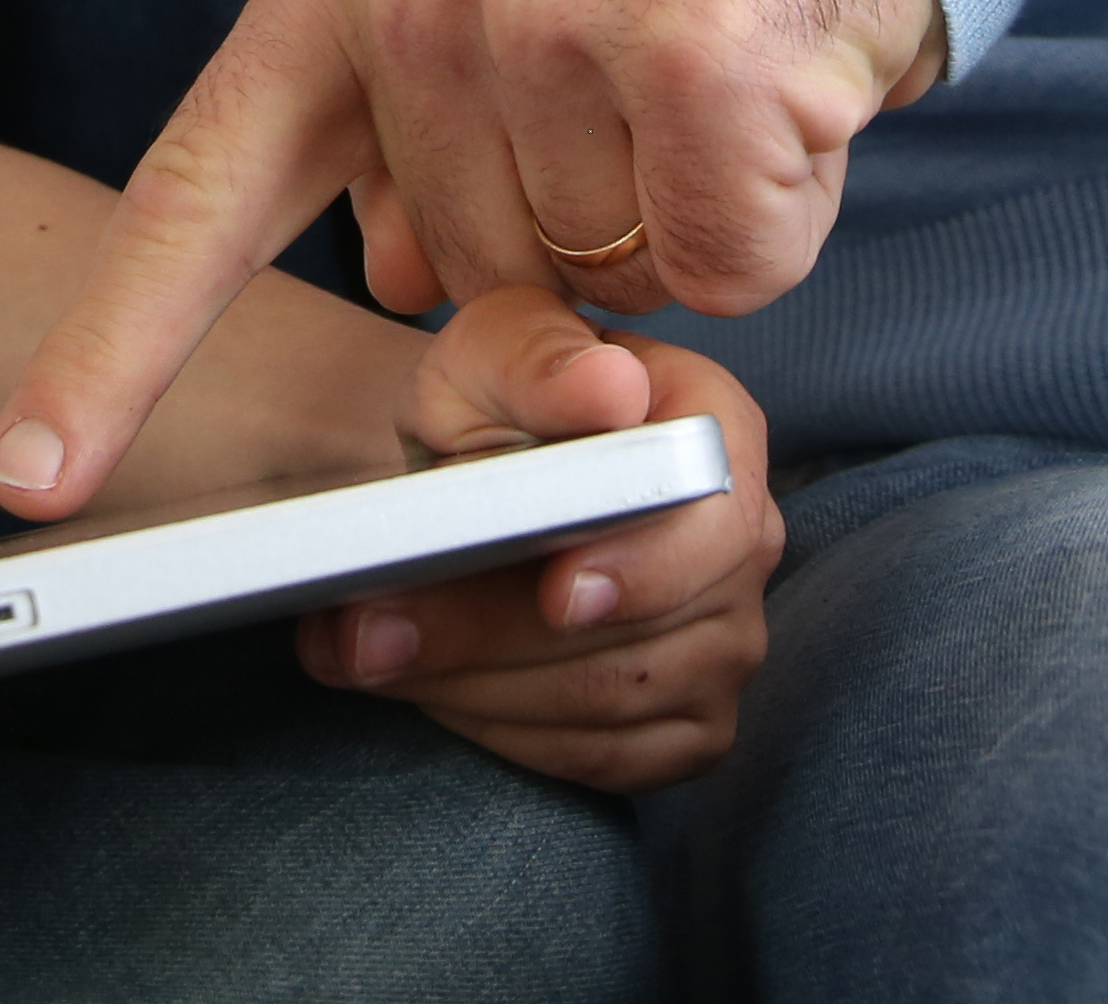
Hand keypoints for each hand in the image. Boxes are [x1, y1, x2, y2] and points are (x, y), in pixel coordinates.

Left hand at [0, 0, 943, 513]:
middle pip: (468, 287)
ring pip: (604, 289)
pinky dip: (775, 217)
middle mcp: (421, 4)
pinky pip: (722, 268)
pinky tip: (787, 91)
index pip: (196, 196)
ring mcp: (549, 31)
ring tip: (721, 68)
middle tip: (646, 91)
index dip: (108, 354)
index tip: (34, 481)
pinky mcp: (693, 70)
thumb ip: (409, 122)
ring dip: (684, 220)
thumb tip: (398, 282)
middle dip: (571, 240)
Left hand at [303, 294, 779, 790]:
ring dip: (473, 687)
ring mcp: (725, 643)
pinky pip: (601, 757)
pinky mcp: (687, 725)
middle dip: (493, 638)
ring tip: (364, 648)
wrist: (474, 479)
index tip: (556, 593)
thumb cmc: (489, 402)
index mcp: (718, 431)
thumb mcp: (489, 351)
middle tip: (368, 632)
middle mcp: (743, 545)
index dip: (642, 568)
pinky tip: (430, 685)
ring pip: (608, 704)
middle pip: (643, 632)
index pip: (715, 520)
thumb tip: (607, 389)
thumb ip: (538, 359)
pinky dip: (502, 731)